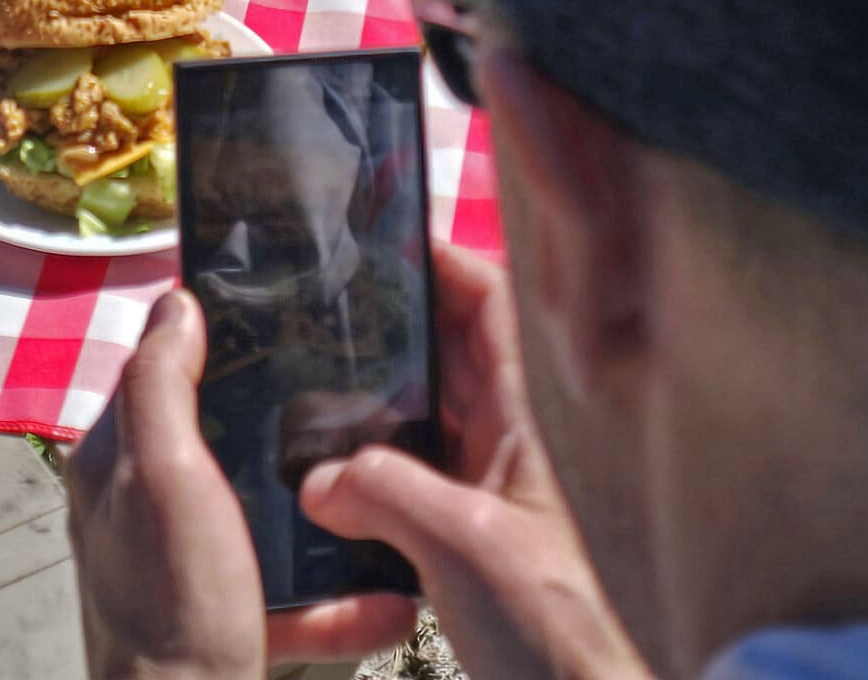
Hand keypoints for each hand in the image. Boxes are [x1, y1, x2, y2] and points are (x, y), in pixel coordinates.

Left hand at [67, 287, 417, 679]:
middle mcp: (144, 514)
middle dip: (287, 428)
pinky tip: (391, 600)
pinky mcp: (225, 626)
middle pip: (225, 444)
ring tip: (384, 494)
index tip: (283, 314)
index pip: (162, 374)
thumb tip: (177, 302)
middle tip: (353, 399)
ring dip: (327, 520)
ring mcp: (186, 573)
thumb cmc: (173, 606)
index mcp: (117, 466)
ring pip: (266, 524)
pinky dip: (338, 602)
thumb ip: (163, 386)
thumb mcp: (164, 476)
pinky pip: (291, 600)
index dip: (214, 339)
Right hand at [298, 241, 649, 679]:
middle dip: (392, 327)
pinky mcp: (475, 543)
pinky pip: (417, 481)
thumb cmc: (558, 630)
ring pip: (430, 419)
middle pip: (450, 355)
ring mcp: (495, 493)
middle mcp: (516, 443)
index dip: (441, 261)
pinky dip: (375, 470)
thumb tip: (316, 475)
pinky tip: (327, 480)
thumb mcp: (466, 547)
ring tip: (309, 382)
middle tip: (323, 304)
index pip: (491, 304)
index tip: (381, 238)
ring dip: (377, 403)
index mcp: (534, 418)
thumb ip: (387, 493)